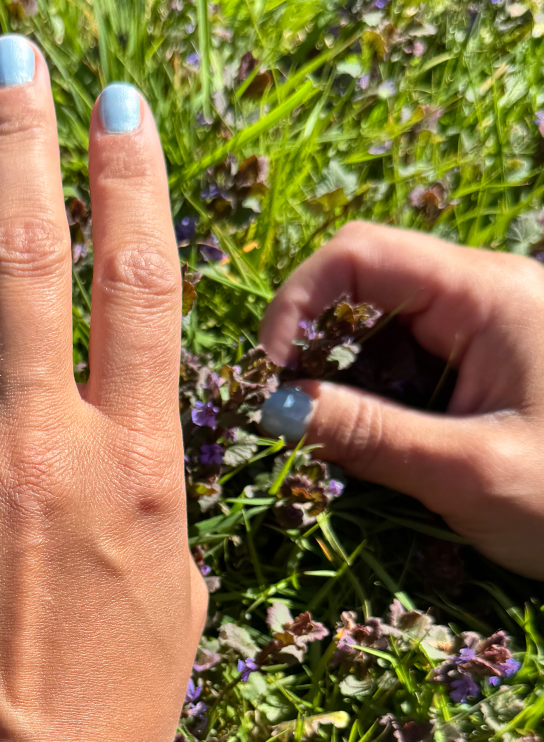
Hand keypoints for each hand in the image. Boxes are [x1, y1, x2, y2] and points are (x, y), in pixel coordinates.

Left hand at [0, 34, 205, 741]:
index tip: (117, 109)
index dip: (132, 184)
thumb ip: (151, 488)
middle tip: (9, 60)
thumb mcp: (176, 594)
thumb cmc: (118, 710)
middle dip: (21, 148)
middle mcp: (37, 451)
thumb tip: (124, 418)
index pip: (139, 288)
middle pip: (32, 268)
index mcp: (132, 468)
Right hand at [257, 221, 543, 578]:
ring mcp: (485, 333)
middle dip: (314, 350)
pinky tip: (375, 448)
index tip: (270, 377)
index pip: (360, 254)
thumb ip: (366, 434)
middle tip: (293, 422)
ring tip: (335, 445)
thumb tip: (273, 408)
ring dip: (342, 383)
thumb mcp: (466, 471)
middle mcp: (484, 296)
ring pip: (378, 332)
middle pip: (363, 289)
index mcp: (488, 294)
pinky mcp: (484, 369)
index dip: (297, 304)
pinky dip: (374, 403)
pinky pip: (406, 367)